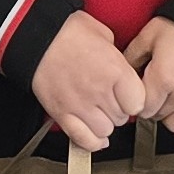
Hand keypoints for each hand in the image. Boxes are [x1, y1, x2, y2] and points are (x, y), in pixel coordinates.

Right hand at [30, 11, 144, 151]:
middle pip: (122, 118)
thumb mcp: (103, 34)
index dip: (135, 100)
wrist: (35, 37)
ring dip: (105, 125)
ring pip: (105, 131)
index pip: (138, 103)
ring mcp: (80, 105)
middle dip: (119, 111)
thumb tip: (123, 68)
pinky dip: (91, 142)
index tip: (130, 96)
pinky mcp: (62, 113)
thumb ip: (118, 57)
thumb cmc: (67, 31)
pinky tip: (95, 137)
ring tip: (99, 113)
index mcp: (114, 70)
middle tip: (111, 101)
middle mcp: (99, 91)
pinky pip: (83, 139)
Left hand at [125, 18, 173, 139]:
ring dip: (171, 115)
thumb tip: (120, 78)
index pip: (142, 108)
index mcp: (164, 77)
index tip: (143, 92)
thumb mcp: (150, 35)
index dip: (139, 101)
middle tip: (159, 90)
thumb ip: (131, 58)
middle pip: (157, 117)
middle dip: (154, 106)